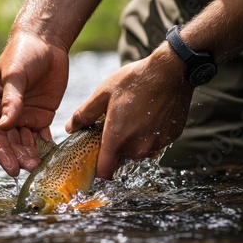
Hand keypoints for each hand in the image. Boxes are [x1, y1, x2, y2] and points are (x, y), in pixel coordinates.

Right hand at [0, 32, 68, 176]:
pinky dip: (45, 146)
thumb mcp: (15, 75)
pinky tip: (50, 154)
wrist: (46, 42)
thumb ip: (12, 101)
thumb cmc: (23, 54)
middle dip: (18, 156)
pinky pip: (42, 136)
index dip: (3, 153)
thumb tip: (5, 127)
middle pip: (11, 142)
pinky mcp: (41, 116)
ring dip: (31, 154)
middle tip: (30, 168)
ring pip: (26, 142)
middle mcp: (6, 114)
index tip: (12, 169)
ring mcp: (24, 116)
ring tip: (39, 165)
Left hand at [65, 43, 194, 178]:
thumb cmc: (135, 80)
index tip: (95, 160)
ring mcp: (157, 145)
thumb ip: (84, 114)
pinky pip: (155, 143)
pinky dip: (149, 135)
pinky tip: (149, 116)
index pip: (104, 172)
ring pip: (139, 152)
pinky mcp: (171, 138)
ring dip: (133, 141)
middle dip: (115, 148)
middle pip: (121, 160)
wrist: (172, 70)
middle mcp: (138, 148)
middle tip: (115, 126)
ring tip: (133, 118)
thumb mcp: (103, 94)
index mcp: (118, 139)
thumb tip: (70, 128)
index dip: (97, 169)